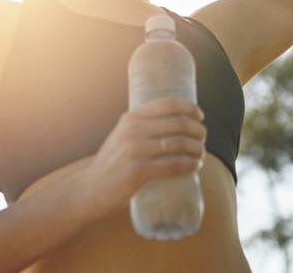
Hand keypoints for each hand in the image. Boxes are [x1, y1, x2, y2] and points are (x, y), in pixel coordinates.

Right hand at [73, 96, 206, 220]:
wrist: (89, 189)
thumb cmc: (111, 164)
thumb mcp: (121, 137)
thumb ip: (141, 129)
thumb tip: (175, 125)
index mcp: (130, 119)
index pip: (168, 104)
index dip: (190, 108)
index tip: (200, 116)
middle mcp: (132, 130)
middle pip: (179, 123)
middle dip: (198, 131)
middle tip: (202, 140)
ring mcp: (135, 151)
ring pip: (179, 144)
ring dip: (198, 149)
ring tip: (201, 155)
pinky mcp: (138, 172)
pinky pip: (173, 165)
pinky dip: (190, 165)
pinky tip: (196, 166)